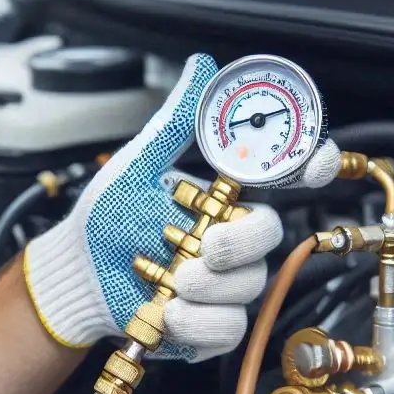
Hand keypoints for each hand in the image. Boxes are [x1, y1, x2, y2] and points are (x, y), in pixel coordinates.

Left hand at [23, 52, 339, 361]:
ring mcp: (225, 283)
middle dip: (240, 242)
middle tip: (203, 246)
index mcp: (224, 197)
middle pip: (271, 236)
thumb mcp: (137, 165)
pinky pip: (229, 327)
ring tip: (169, 282)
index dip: (312, 166)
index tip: (315, 164)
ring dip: (209, 286)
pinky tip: (170, 312)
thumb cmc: (106, 220)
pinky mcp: (211, 324)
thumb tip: (202, 67)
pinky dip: (199, 323)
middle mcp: (232, 238)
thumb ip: (176, 121)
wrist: (78, 276)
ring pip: (251, 285)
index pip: (284, 177)